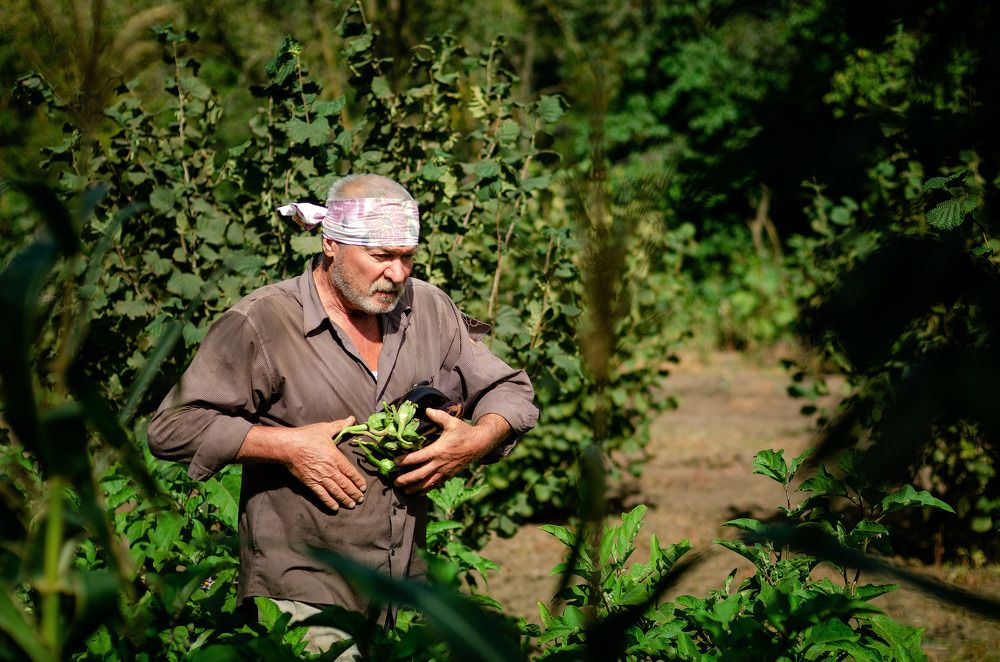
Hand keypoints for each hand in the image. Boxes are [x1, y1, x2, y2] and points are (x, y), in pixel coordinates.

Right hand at [283, 417, 368, 510]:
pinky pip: (322, 495)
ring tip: (352, 505)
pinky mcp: (310, 483)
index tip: (363, 487)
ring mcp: (320, 478)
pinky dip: (329, 502)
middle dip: (354, 493)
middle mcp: (330, 470)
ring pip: (336, 492)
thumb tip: (353, 418)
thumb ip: (340, 425)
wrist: (288, 447)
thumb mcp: (325, 428)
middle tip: (360, 499)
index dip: (358, 480)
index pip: (350, 472)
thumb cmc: (307, 436)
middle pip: (345, 484)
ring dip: (345, 499)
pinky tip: (335, 507)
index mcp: (336, 457)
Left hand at [393, 410, 509, 493]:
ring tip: (404, 490)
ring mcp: (445, 471)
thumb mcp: (452, 422)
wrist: (480, 444)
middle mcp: (440, 463)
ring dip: (415, 488)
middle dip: (407, 479)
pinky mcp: (449, 475)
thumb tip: (427, 409)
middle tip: (395, 482)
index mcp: (438, 450)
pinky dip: (426, 489)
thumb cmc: (464, 432)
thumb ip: (438, 416)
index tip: (395, 462)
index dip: (405, 460)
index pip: (418, 457)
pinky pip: (436, 484)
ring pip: (427, 483)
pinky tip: (418, 492)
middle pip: (420, 474)